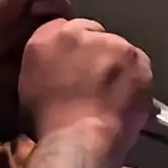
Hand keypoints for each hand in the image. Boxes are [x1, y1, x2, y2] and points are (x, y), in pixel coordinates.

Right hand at [19, 18, 152, 155]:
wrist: (79, 138)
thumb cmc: (48, 122)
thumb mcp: (29, 87)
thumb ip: (46, 63)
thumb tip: (59, 65)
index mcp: (48, 36)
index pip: (64, 29)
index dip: (72, 50)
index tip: (75, 68)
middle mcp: (82, 32)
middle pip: (95, 36)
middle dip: (96, 55)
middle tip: (93, 84)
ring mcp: (114, 44)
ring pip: (119, 50)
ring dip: (117, 66)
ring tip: (111, 96)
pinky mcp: (138, 60)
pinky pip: (138, 66)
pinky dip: (135, 79)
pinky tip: (126, 99)